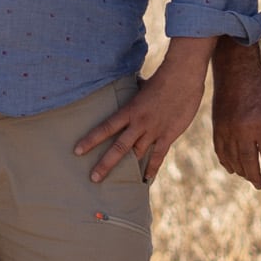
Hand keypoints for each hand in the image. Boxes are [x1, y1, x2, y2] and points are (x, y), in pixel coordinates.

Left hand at [78, 45, 212, 186]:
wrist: (183, 77)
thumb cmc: (161, 78)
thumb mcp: (140, 85)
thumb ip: (131, 93)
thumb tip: (124, 87)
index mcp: (129, 110)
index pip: (106, 127)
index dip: (91, 140)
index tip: (77, 151)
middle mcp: (139, 123)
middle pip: (119, 147)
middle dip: (105, 164)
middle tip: (93, 178)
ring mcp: (154, 131)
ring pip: (137, 154)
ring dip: (127, 169)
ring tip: (115, 183)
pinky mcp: (168, 135)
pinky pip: (158, 156)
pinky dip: (152, 168)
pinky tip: (145, 179)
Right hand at [209, 43, 260, 190]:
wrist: (235, 70)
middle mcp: (242, 130)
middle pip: (249, 162)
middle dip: (255, 176)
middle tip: (260, 185)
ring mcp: (227, 129)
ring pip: (233, 159)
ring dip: (241, 171)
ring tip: (249, 177)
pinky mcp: (216, 127)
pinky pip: (220, 151)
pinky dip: (226, 162)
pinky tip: (232, 168)